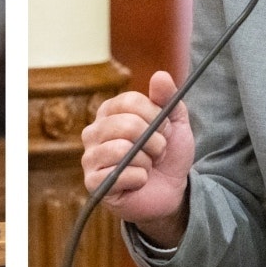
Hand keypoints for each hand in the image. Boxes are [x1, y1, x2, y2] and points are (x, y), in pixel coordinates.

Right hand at [79, 71, 193, 246]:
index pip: (130, 101)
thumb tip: (160, 75)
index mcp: (109, 112)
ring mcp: (90, 157)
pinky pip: (120, 174)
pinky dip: (139, 179)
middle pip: (126, 125)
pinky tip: (139, 182)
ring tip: (148, 166)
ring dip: (147, 161)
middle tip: (158, 151)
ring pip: (122, 150)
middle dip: (154, 141)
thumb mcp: (175, 123)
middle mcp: (93, 132)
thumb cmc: (167, 154)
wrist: (171, 191)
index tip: (165, 129)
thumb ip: (168, 98)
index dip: (155, 115)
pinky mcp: (93, 183)